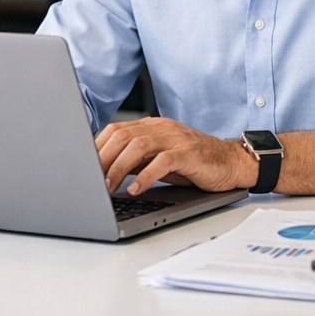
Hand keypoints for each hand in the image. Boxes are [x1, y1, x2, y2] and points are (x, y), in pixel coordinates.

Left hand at [95, 117, 257, 194]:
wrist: (232, 163)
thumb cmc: (194, 163)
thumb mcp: (159, 159)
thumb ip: (135, 160)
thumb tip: (103, 172)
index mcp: (151, 126)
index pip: (115, 130)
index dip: (96, 148)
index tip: (82, 168)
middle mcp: (161, 128)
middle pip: (122, 136)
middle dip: (102, 159)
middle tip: (90, 182)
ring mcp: (176, 138)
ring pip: (138, 146)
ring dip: (119, 168)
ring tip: (108, 188)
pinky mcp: (190, 153)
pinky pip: (163, 161)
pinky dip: (146, 176)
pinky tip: (136, 189)